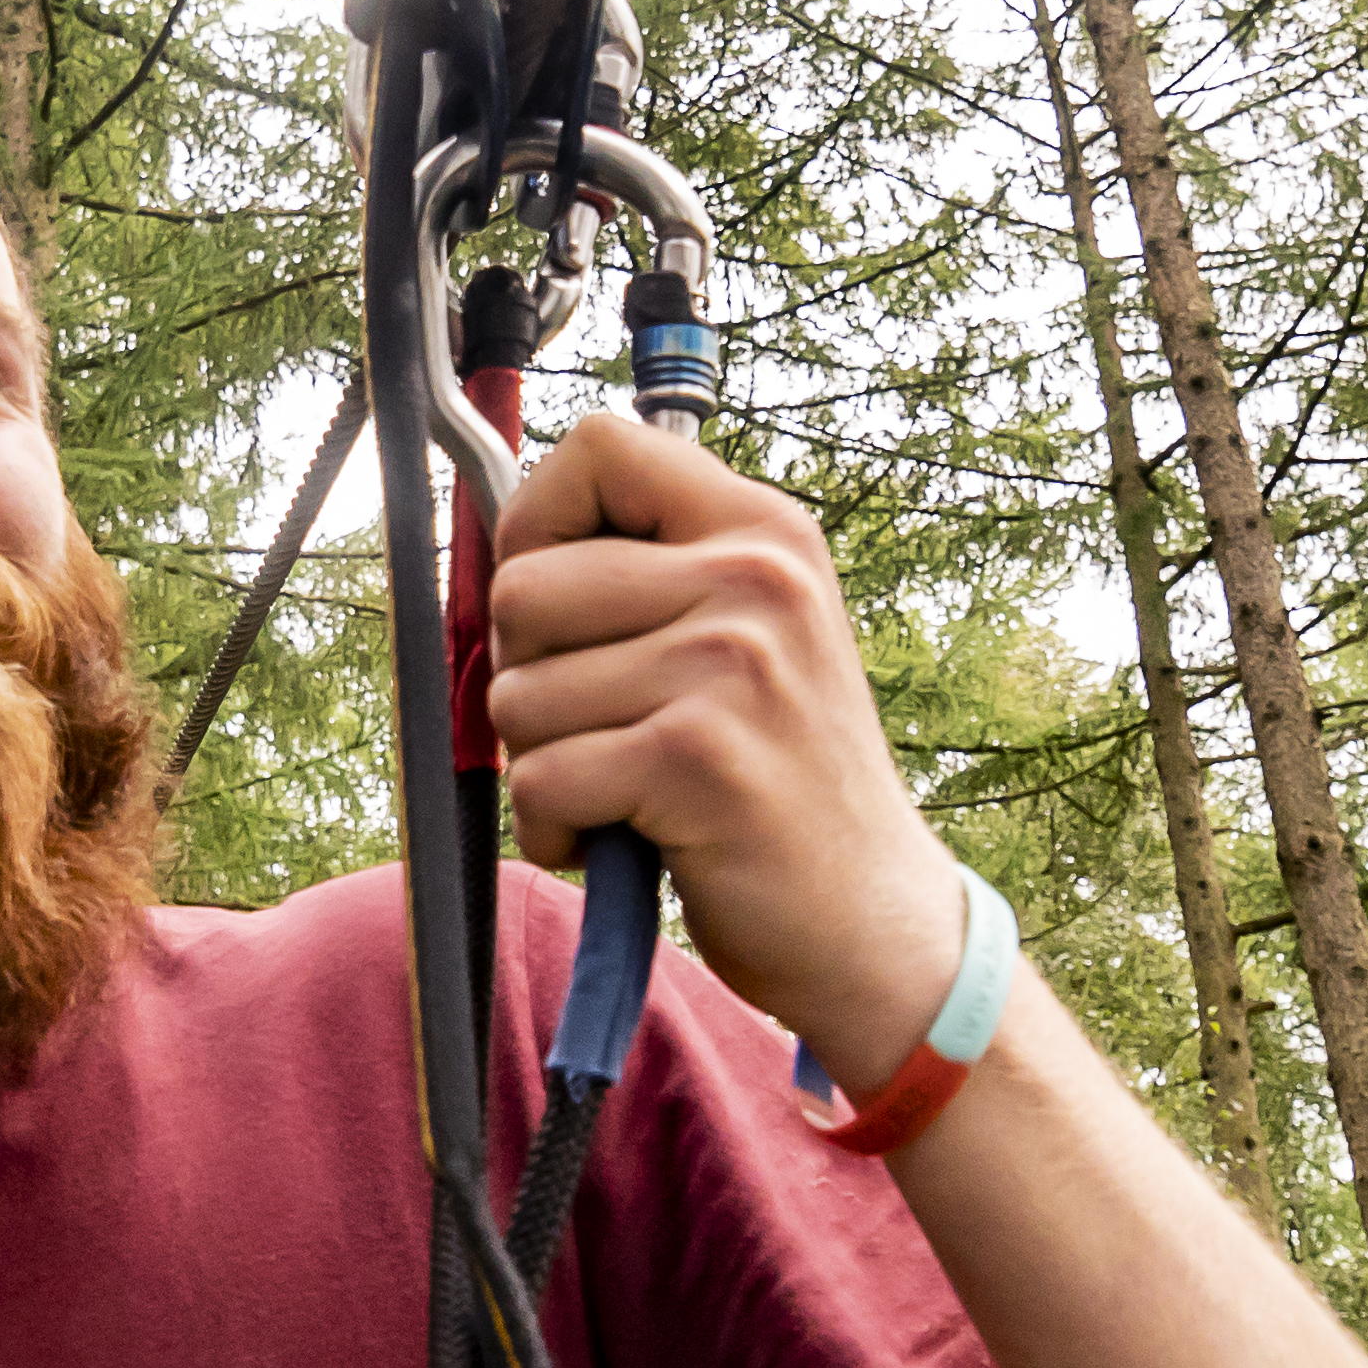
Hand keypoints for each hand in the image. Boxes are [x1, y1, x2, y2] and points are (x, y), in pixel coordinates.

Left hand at [485, 412, 964, 1095]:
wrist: (874, 923)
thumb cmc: (779, 781)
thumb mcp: (749, 639)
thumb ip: (651, 576)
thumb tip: (493, 547)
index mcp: (763, 530)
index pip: (598, 445)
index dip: (536, 519)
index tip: (556, 601)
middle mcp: (754, 578)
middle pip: (522, 585)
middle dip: (527, 677)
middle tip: (598, 727)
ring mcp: (729, 665)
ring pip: (516, 694)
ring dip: (542, 764)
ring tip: (624, 791)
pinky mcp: (696, 758)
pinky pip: (540, 778)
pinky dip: (554, 829)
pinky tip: (618, 841)